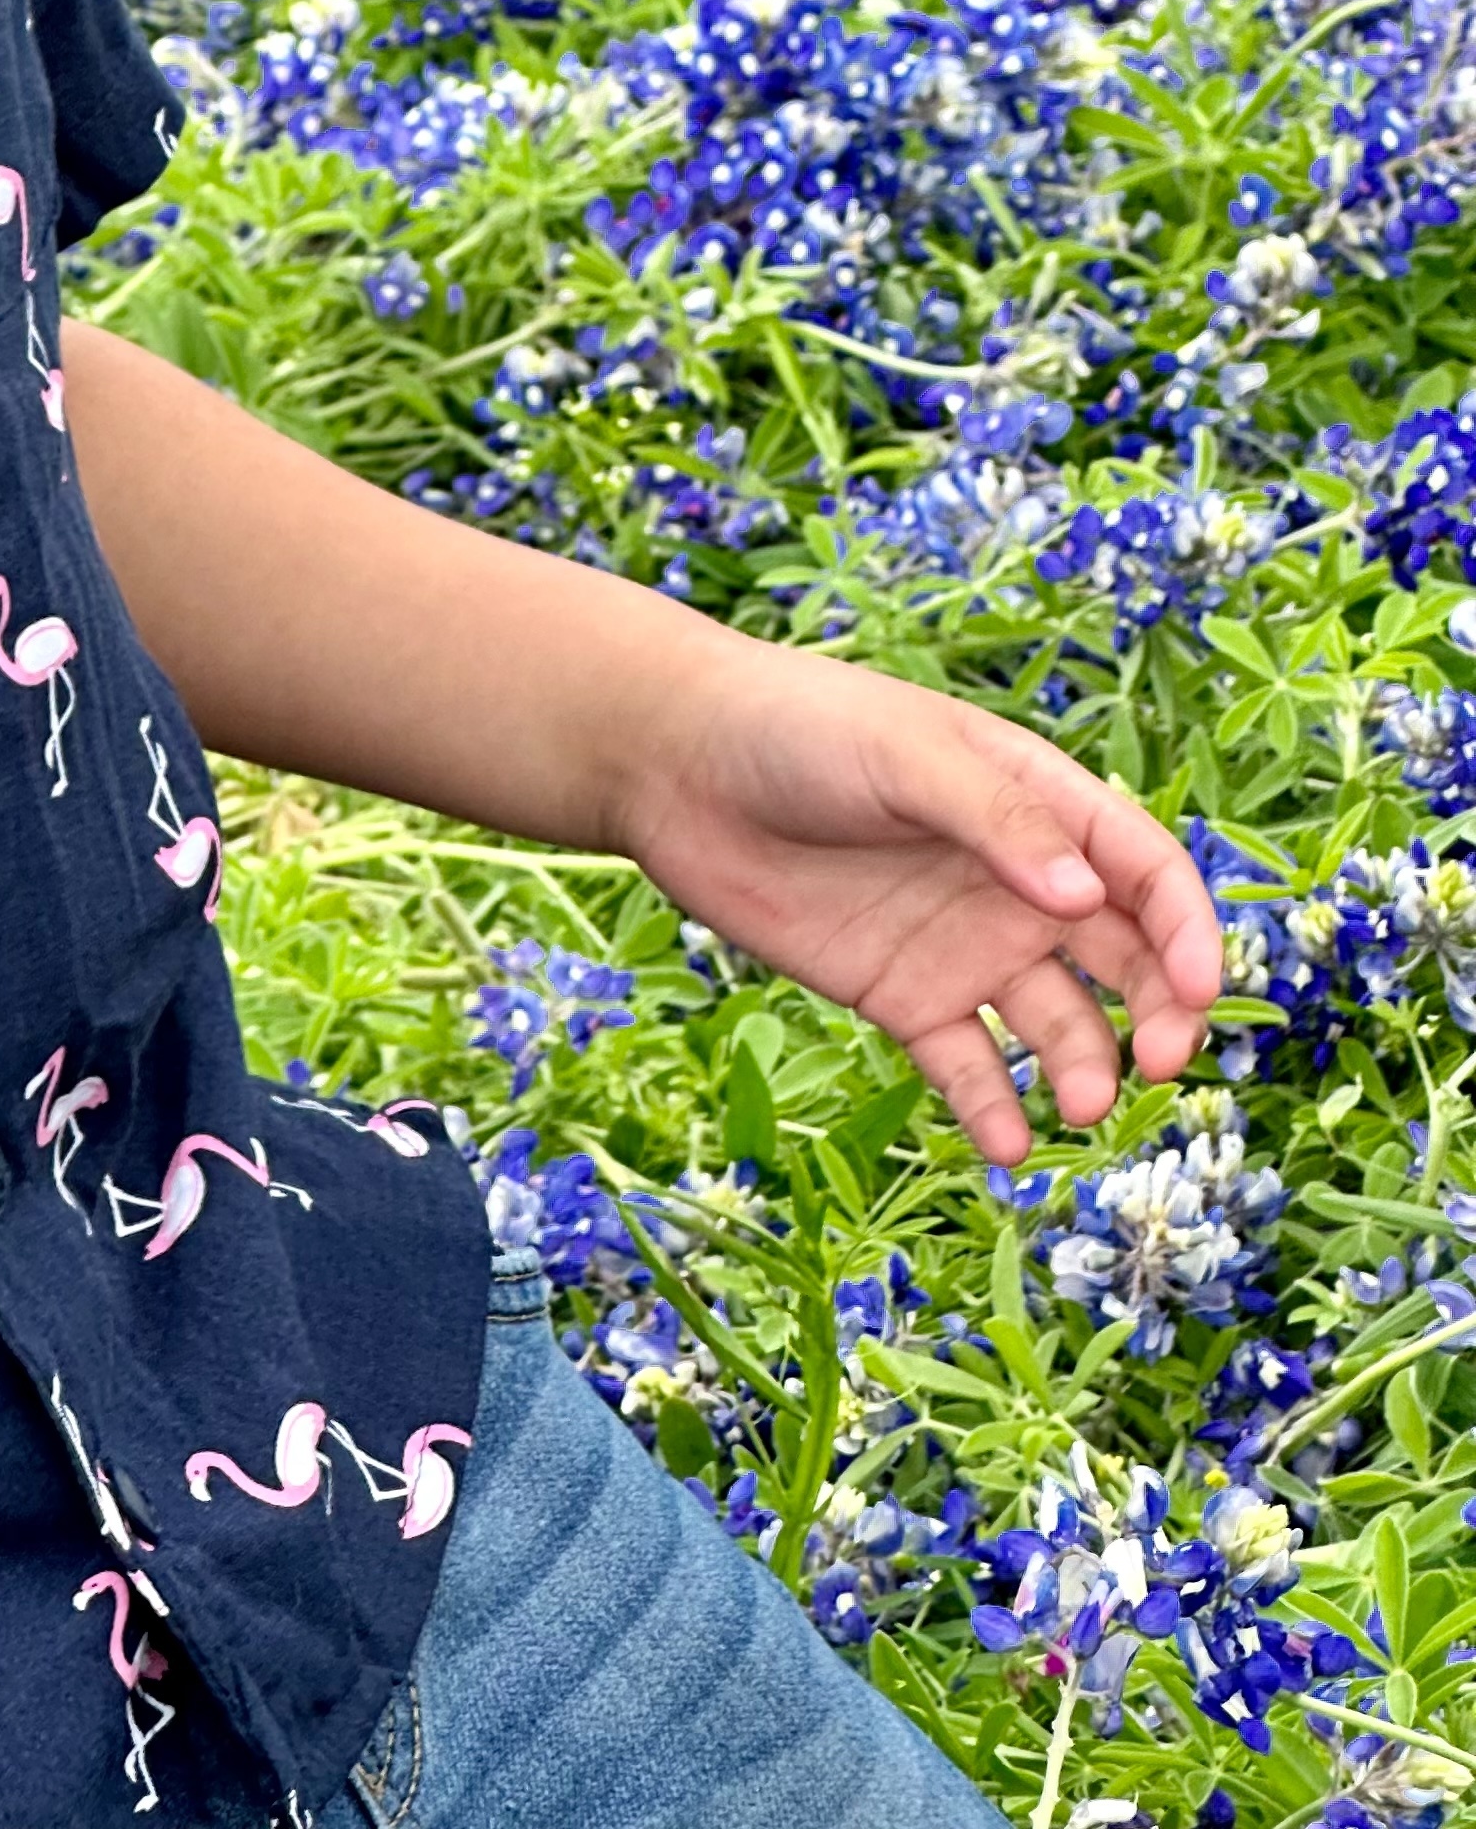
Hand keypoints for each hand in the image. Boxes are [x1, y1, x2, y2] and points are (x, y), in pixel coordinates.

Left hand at [616, 630, 1224, 1166]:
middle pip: (1123, 960)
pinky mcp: (902, 996)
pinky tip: (1008, 1147)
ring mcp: (962, 945)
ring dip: (1081, 1069)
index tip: (1197, 990)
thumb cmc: (797, 726)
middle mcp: (1015, 883)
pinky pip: (968, 1066)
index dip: (1185, 930)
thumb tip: (1084, 899)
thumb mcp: (906, 754)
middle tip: (1156, 1065)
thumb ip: (996, 820)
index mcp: (1037, 803)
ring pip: (1057, 1024)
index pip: (1145, 873)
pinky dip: (995, 1110)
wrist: (675, 764)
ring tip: (1074, 1107)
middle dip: (1158, 1014)